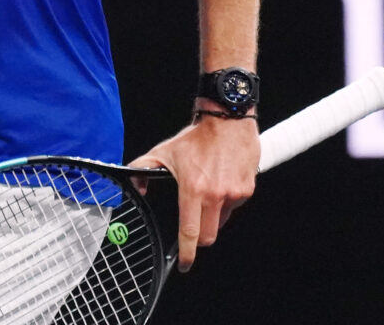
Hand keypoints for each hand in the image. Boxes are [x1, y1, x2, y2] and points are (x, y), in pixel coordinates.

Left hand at [128, 114, 258, 271]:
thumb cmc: (197, 137)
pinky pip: (234, 206)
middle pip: (209, 235)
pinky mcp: (247, 189)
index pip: (190, 231)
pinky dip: (226, 201)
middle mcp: (215, 194)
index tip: (184, 263)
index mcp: (193, 189)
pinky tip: (221, 183)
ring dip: (214, 215)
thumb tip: (135, 188)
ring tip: (207, 192)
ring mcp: (234, 193)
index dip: (187, 252)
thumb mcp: (164, 151)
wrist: (228, 120)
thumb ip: (143, 170)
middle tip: (194, 226)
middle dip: (201, 237)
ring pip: (222, 220)